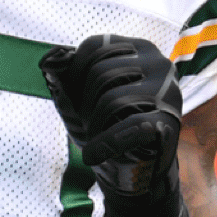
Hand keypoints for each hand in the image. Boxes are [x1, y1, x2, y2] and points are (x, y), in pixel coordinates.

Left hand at [39, 34, 182, 197]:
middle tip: (84, 124)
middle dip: (83, 102)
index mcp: (140, 50)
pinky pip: (130, 127)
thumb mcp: (85, 99)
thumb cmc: (110, 127)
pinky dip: (105, 144)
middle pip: (101, 72)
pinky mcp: (170, 122)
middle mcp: (159, 64)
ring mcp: (168, 93)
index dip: (73, 71)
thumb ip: (66, 80)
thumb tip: (47, 62)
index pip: (95, 46)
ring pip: (112, 99)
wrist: (140, 170)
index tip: (70, 96)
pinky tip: (92, 156)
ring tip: (94, 138)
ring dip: (92, 124)